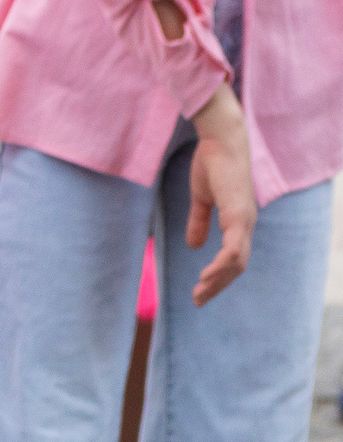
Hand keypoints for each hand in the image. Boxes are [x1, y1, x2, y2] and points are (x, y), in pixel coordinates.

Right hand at [188, 86, 256, 304]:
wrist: (222, 142)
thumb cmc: (212, 164)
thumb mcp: (202, 198)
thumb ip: (199, 221)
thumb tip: (194, 246)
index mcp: (238, 221)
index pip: (233, 257)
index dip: (218, 275)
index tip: (199, 290)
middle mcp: (245, 224)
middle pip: (237, 266)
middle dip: (218, 285)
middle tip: (198, 300)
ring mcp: (244, 220)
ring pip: (237, 262)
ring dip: (218, 280)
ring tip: (200, 292)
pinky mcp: (238, 214)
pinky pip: (233, 247)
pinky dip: (222, 264)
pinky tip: (207, 274)